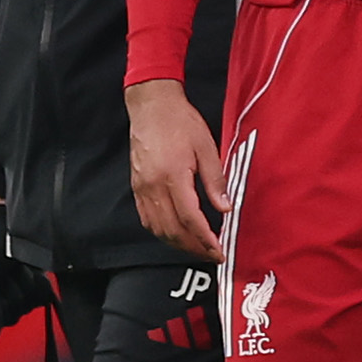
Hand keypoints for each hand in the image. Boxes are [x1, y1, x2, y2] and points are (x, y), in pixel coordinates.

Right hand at [0, 200, 47, 339]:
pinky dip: (38, 283)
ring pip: (28, 306)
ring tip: (17, 265)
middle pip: (12, 316)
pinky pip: (42, 296)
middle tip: (7, 271)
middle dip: (12, 293)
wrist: (10, 212)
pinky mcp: (33, 283)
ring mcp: (16, 290)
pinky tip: (30, 267)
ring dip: (25, 285)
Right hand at [127, 78, 226, 259]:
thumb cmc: (181, 122)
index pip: (191, 219)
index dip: (205, 240)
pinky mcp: (136, 187)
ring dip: (178, 244)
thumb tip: (225, 208)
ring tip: (197, 249)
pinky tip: (175, 235)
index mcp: (173, 176)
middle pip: (173, 230)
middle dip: (193, 248)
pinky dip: (162, 232)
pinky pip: (147, 219)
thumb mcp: (207, 147)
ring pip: (158, 228)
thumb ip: (215, 180)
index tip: (219, 251)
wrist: (152, 105)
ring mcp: (142, 188)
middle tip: (211, 256)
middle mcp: (154, 186)